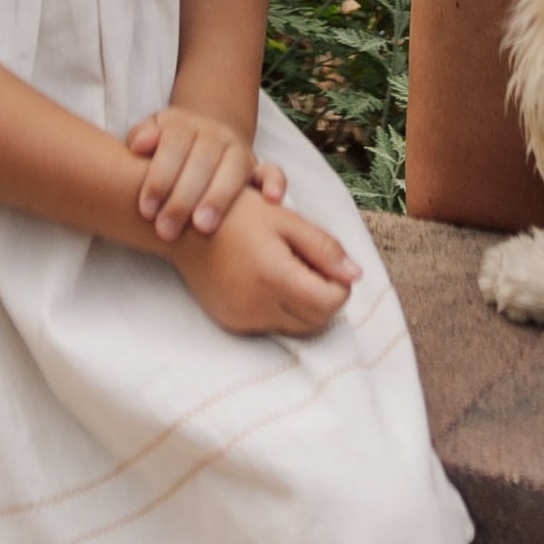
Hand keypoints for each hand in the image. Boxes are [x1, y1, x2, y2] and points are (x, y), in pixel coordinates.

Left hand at [127, 103, 284, 242]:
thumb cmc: (168, 148)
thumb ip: (142, 136)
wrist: (204, 136)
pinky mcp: (256, 168)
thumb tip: (140, 145)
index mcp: (185, 125)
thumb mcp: (152, 133)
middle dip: (183, 198)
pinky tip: (271, 200)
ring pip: (234, 169)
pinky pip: (271, 171)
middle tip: (167, 229)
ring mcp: (239, 150)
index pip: (173, 146)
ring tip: (203, 226)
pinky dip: (275, 182)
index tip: (146, 210)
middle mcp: (215, 135)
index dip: (159, 177)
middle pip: (202, 162)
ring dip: (219, 197)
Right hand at [170, 184, 360, 336]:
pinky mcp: (232, 323)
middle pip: (317, 322)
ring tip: (294, 271)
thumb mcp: (287, 220)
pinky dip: (281, 309)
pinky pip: (271, 326)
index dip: (340, 285)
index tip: (331, 263)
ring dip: (305, 307)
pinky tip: (271, 280)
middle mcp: (258, 306)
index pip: (330, 303)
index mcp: (275, 277)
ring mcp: (243, 319)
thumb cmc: (239, 214)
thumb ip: (324, 248)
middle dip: (326, 298)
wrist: (187, 226)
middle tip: (316, 267)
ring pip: (296, 329)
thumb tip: (356, 275)